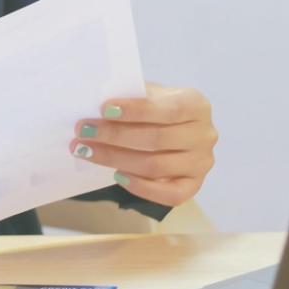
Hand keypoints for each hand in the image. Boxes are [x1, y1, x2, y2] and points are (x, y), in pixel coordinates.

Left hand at [70, 82, 217, 207]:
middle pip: (157, 140)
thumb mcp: (149, 94)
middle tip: (83, 131)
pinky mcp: (194, 186)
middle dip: (115, 136)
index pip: (167, 109)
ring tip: (86, 151)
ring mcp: (202, 163)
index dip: (135, 111)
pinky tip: (116, 176)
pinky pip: (168, 194)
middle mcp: (205, 134)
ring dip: (116, 159)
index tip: (103, 109)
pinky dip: (140, 187)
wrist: (171, 129)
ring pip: (156, 166)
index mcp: (196, 105)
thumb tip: (96, 99)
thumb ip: (132, 95)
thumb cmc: (156, 108)